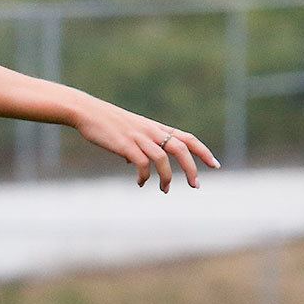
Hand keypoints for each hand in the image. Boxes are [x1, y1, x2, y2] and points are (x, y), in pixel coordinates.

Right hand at [73, 100, 218, 191]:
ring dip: (167, 177)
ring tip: (165, 190)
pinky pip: (142, 164)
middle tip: (196, 185)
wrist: (88, 112)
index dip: (203, 151)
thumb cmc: (105, 123)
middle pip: (181, 148)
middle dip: (192, 168)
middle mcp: (152, 132)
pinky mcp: (125, 145)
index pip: (188, 138)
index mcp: (156, 128)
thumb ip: (134, 146)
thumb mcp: (128, 132)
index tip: (214, 165)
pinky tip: (141, 183)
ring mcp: (139, 138)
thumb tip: (130, 162)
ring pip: (163, 158)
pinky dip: (145, 176)